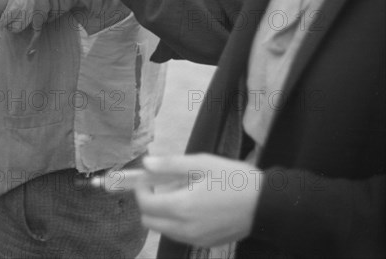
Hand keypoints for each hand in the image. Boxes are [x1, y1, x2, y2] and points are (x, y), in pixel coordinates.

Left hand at [135, 154, 263, 247]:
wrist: (266, 204)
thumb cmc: (234, 179)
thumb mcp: (202, 164)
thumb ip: (170, 165)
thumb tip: (146, 163)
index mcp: (181, 207)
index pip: (145, 204)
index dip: (141, 189)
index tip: (147, 177)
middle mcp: (185, 228)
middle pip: (149, 221)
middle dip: (148, 202)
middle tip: (160, 185)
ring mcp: (195, 239)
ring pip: (163, 230)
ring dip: (162, 213)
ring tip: (179, 192)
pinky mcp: (205, 243)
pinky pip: (180, 235)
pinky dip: (176, 222)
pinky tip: (193, 205)